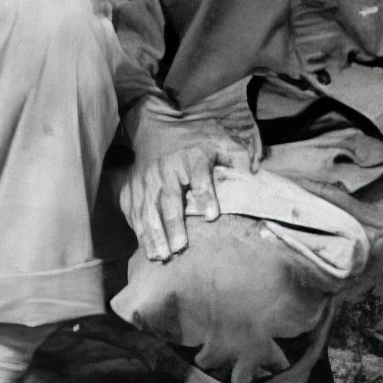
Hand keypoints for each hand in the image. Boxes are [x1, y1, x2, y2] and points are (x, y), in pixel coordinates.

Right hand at [124, 101, 253, 264]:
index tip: (212, 216)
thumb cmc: (193, 142)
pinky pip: (133, 213)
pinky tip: (149, 249)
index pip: (199, 175)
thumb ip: (238, 156)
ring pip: (147, 210)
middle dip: (172, 224)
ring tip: (162, 256)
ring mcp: (145, 181)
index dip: (205, 194)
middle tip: (179, 248)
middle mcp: (165, 170)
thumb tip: (252, 172)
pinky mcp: (131, 190)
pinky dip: (139, 232)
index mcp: (191, 157)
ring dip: (153, 234)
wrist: (154, 127)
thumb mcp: (219, 140)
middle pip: (168, 199)